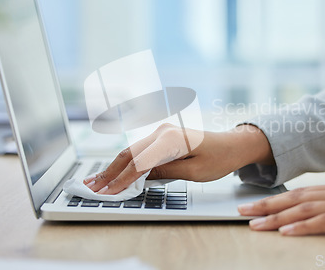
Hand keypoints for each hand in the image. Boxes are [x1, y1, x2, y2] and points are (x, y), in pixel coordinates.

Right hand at [84, 123, 273, 194]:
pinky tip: (114, 171)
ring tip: (96, 180)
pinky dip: (125, 163)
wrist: (232, 144)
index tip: (108, 192)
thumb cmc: (219, 158)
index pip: (139, 163)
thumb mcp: (194, 172)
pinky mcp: (162, 138)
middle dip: (109, 172)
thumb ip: (165, 173)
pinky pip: (139, 151)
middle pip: (129, 154)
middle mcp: (162, 132)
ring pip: (130, 151)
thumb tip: (140, 178)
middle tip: (92, 187)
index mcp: (170, 139)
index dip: (121, 180)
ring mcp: (161, 133)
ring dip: (113, 167)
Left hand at [238, 180, 324, 234]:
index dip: (273, 199)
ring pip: (305, 209)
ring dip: (278, 218)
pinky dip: (304, 226)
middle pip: (294, 198)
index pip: (297, 193)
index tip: (253, 205)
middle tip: (243, 213)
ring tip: (257, 224)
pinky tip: (288, 231)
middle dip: (266, 206)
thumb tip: (314, 208)